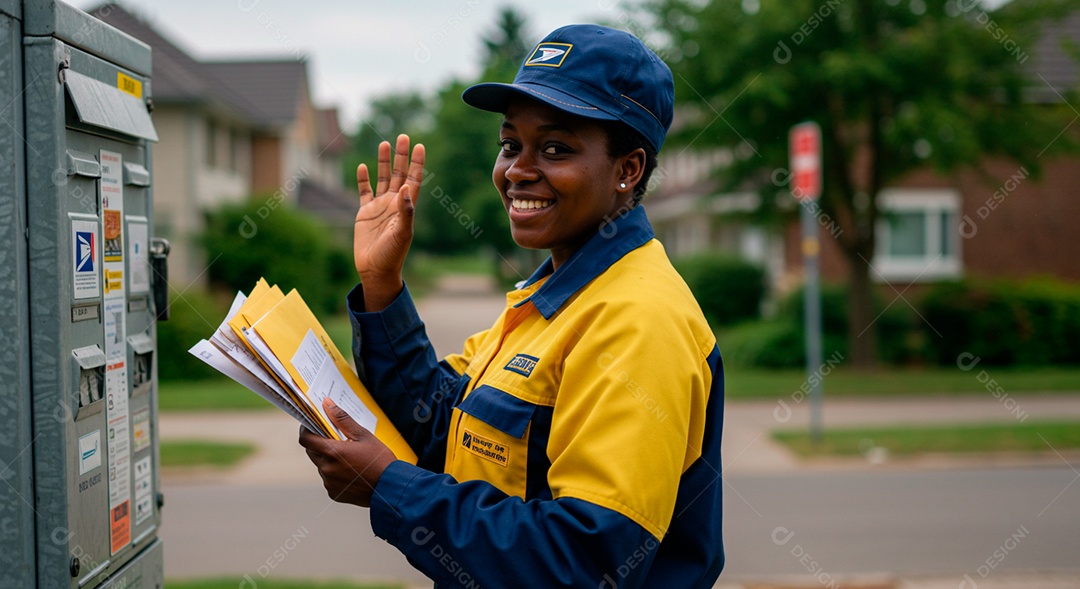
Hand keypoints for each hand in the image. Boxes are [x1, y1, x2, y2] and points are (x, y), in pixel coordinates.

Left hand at [299, 398, 396, 506]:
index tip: (312, 425)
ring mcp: (329, 482)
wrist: (390, 488)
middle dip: (320, 444)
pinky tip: (351, 472)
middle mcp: (326, 469)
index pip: (305, 439)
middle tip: (336, 440)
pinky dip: (335, 474)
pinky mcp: (333, 493)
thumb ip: (342, 419)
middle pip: (312, 452)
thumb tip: (327, 403)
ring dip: (329, 459)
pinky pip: (328, 479)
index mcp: (332, 452)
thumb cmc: (379, 460)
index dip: (306, 430)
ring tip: (349, 458)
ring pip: (321, 466)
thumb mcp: (363, 435)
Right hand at [354, 134, 424, 310]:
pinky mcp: (365, 213)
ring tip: (384, 143)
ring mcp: (380, 207)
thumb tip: (405, 189)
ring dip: (384, 162)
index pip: (413, 180)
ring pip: (383, 178)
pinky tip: (362, 166)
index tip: (420, 146)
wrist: (375, 269)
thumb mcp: (402, 233)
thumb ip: (405, 211)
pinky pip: (364, 192)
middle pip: (399, 174)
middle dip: (402, 156)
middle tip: (404, 136)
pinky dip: (363, 179)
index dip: (417, 163)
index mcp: (406, 207)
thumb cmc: (392, 254)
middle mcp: (394, 203)